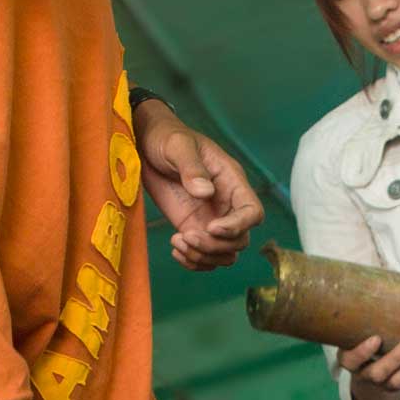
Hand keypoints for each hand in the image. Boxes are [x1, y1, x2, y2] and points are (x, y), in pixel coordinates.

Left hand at [135, 101, 264, 271]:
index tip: (211, 227)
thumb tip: (204, 192)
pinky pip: (205, 257)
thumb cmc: (167, 138)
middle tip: (186, 236)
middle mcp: (226, 205)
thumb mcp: (178, 146)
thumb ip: (192, 168)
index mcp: (232, 182)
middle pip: (239, 240)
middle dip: (215, 246)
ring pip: (224, 254)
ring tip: (178, 242)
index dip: (238, 226)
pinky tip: (175, 249)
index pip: (252, 213)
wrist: (147, 145)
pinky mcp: (193, 229)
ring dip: (204, 257)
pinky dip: (193, 261)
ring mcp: (211, 219)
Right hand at [340, 332, 399, 399]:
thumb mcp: (354, 337)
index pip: (352, 360)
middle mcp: (366, 377)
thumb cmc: (362, 343)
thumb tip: (368, 299)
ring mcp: (384, 385)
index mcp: (350, 363)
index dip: (364, 352)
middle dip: (396, 358)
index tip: (376, 338)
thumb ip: (359, 326)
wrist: (369, 365)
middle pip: (380, 373)